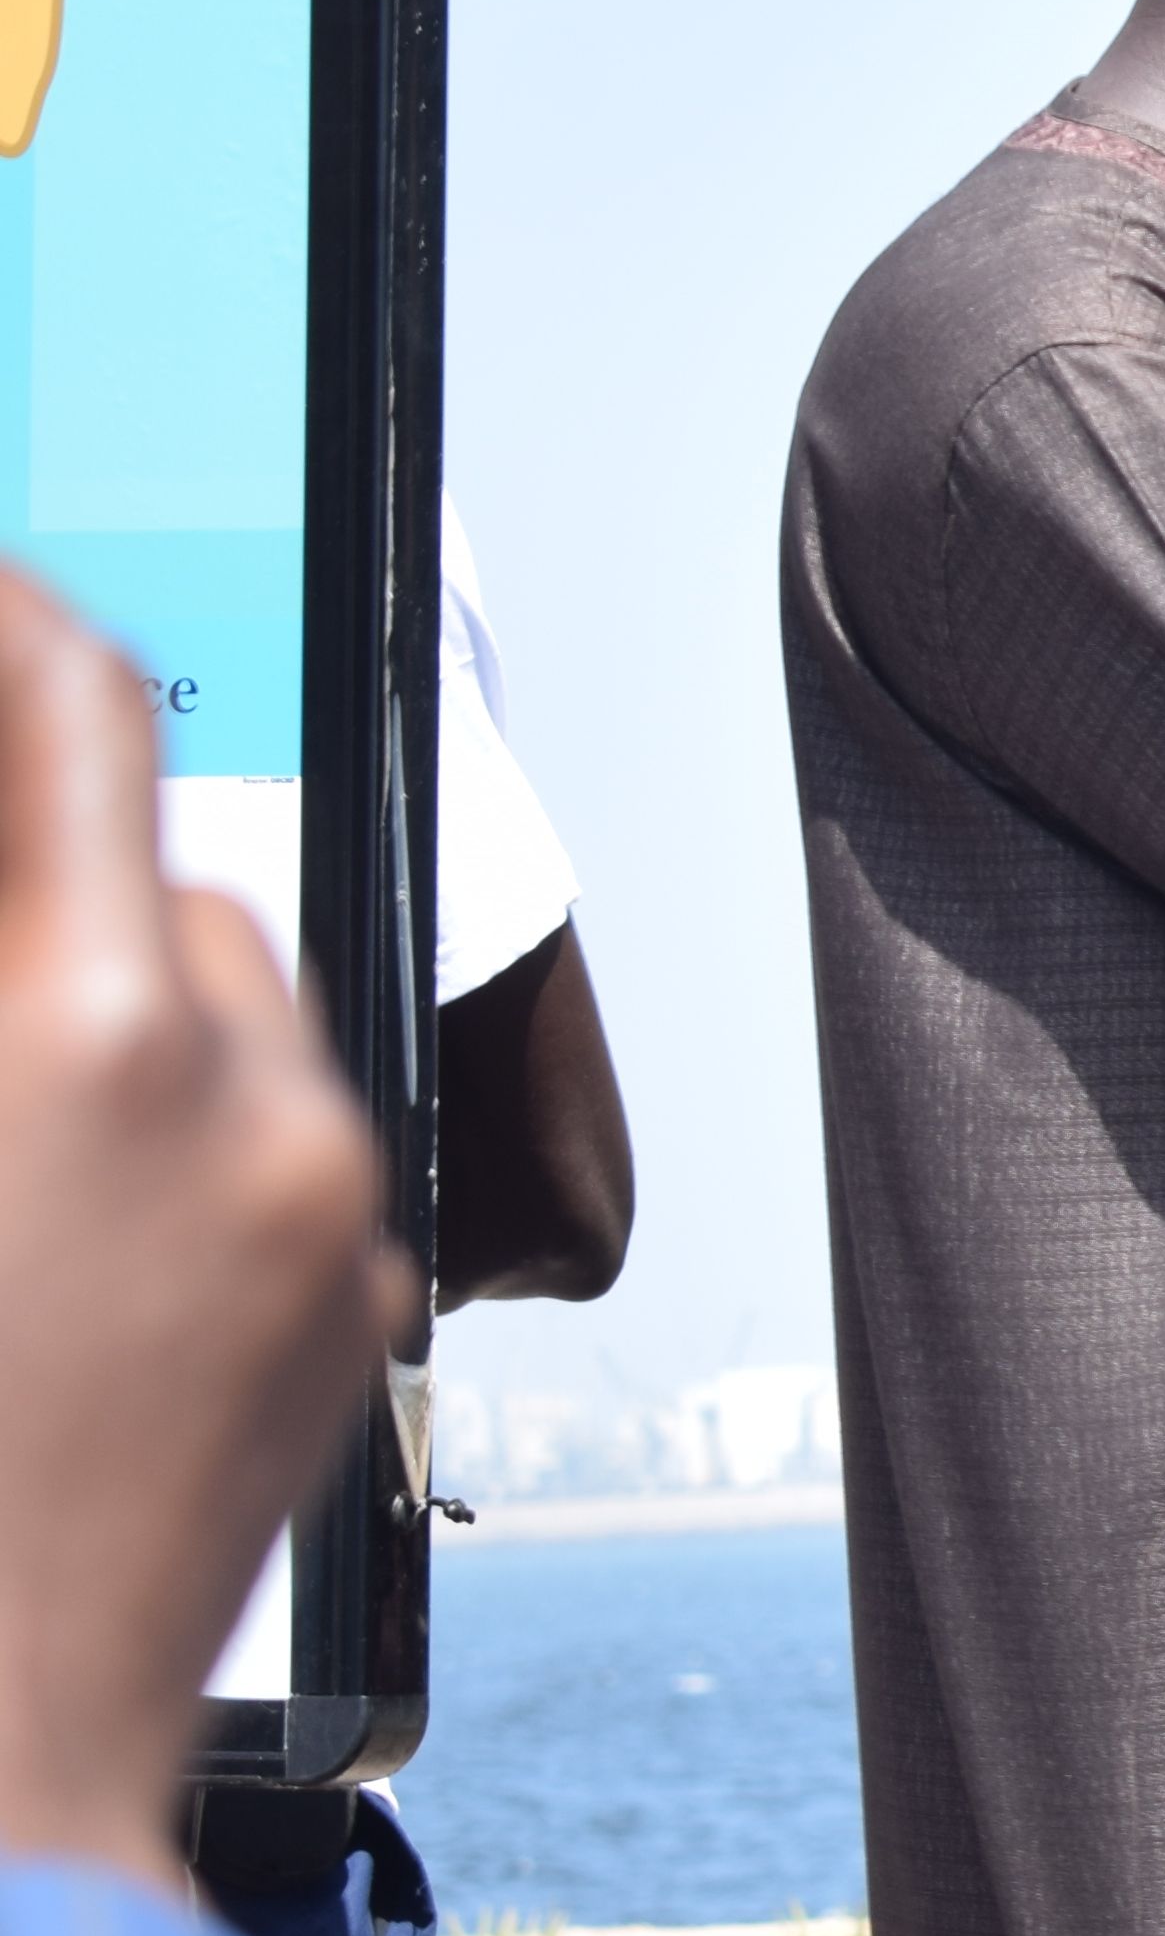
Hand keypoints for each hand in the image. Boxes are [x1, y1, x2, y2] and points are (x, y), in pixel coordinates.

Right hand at [0, 563, 401, 1889]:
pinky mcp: (358, 1310)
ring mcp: (332, 1214)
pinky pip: (273, 1145)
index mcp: (87, 1041)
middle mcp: (257, 1103)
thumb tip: (14, 868)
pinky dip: (169, 1138)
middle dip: (37, 883)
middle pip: (153, 876)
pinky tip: (54, 1245)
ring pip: (220, 1012)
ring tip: (9, 1134)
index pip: (74, 711)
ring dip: (106, 1018)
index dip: (10, 625)